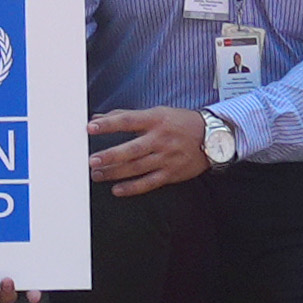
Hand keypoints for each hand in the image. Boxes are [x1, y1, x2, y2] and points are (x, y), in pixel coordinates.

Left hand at [88, 105, 210, 194]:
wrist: (213, 137)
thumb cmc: (180, 122)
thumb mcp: (156, 113)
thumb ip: (126, 116)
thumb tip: (98, 118)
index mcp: (155, 120)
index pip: (127, 121)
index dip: (108, 124)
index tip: (90, 127)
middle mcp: (160, 139)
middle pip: (131, 149)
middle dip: (110, 156)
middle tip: (92, 160)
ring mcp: (166, 158)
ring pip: (137, 168)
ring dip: (115, 173)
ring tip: (97, 174)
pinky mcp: (171, 173)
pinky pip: (149, 183)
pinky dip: (132, 188)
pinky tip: (117, 190)